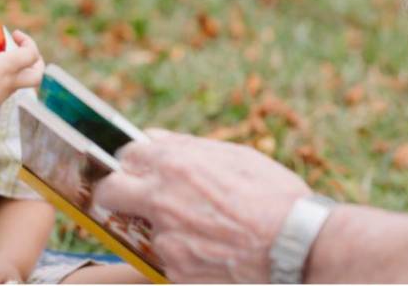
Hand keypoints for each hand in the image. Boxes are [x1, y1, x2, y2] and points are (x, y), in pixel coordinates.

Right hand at [0, 27, 44, 126]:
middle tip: (23, 49)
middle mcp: (11, 81)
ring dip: (25, 67)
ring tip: (8, 57)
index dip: (28, 41)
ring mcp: (6, 93)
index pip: (31, 53)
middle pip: (38, 73)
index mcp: (8, 70)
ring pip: (28, 80)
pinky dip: (11, 75)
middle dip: (37, 59)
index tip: (14, 34)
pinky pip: (13, 85)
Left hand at [94, 130, 311, 282]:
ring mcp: (165, 237)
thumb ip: (186, 147)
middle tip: (135, 196)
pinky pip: (167, 256)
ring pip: (143, 227)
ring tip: (202, 226)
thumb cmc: (272, 193)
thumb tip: (153, 137)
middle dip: (117, 191)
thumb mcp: (234, 155)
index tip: (141, 167)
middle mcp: (161, 198)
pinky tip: (212, 246)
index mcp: (175, 163)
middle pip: (111, 191)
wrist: (296, 244)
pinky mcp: (175, 269)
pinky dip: (183, 251)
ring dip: (161, 225)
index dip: (135, 161)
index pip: (126, 154)